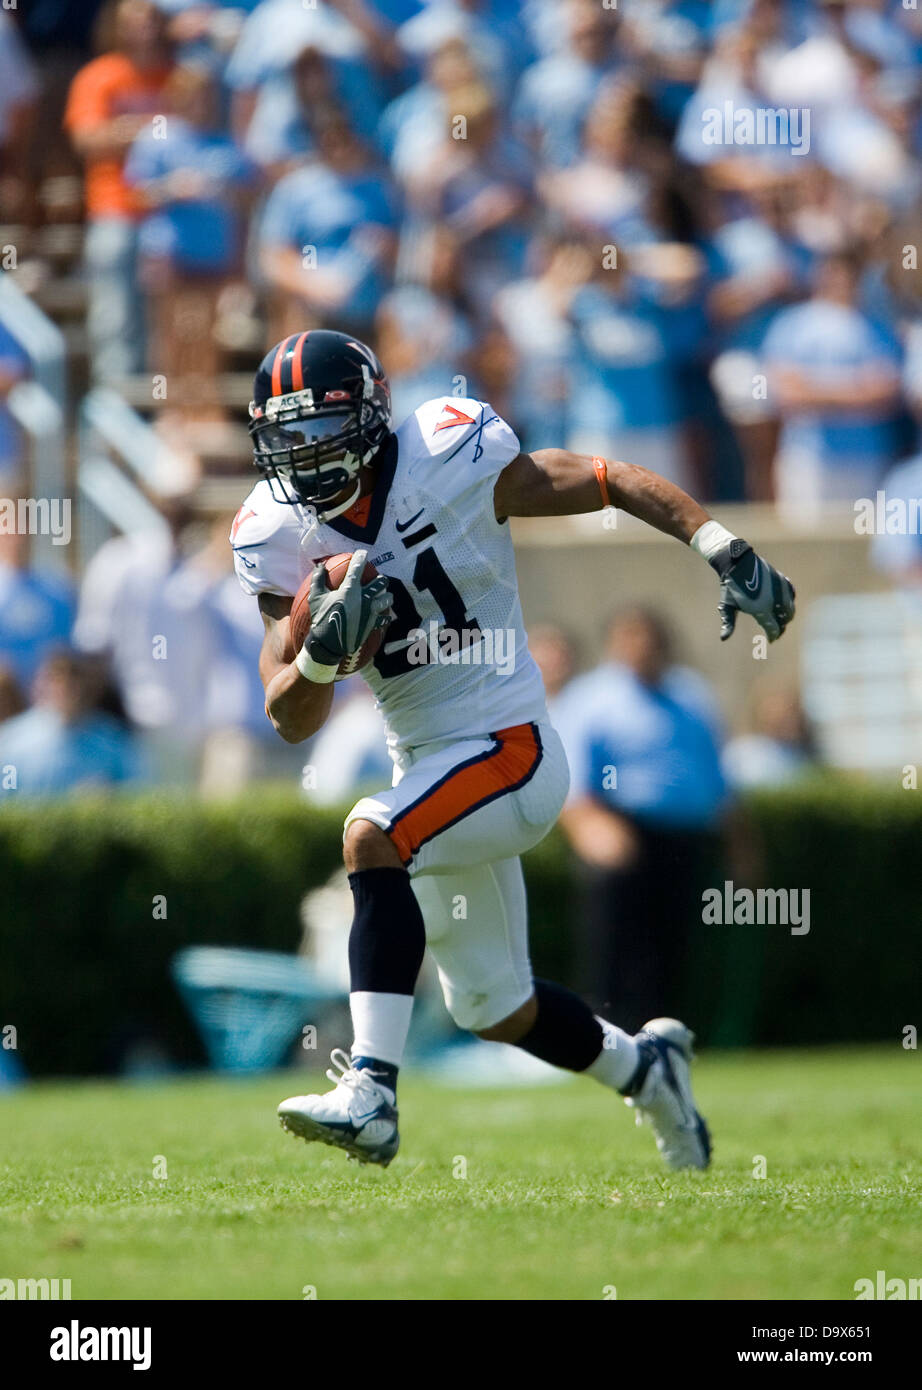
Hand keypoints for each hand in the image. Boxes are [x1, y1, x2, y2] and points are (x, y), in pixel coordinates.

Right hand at [304, 550, 391, 668]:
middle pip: (380, 583)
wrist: (328, 643)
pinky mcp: (372, 624)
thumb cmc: (321, 618)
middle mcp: (364, 598)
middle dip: (381, 579)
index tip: (362, 553)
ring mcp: (370, 611)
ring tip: (386, 595)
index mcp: (350, 589)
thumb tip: (319, 565)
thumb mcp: (315, 597)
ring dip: (387, 596)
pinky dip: (385, 617)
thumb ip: (318, 579)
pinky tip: (385, 616)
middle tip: (379, 579)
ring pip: (387, 599)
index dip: (361, 557)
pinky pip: (384, 619)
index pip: (358, 567)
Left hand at [709, 539, 794, 642]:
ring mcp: (779, 589)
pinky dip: (790, 601)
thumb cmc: (730, 586)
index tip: (772, 639)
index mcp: (760, 609)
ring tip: (782, 619)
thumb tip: (723, 638)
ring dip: (788, 615)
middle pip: (784, 619)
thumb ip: (728, 622)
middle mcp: (772, 600)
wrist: (737, 562)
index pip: (773, 627)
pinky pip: (791, 594)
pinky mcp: (781, 579)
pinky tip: (786, 603)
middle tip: (777, 631)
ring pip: (790, 607)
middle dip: (782, 627)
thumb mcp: (727, 605)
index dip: (773, 635)